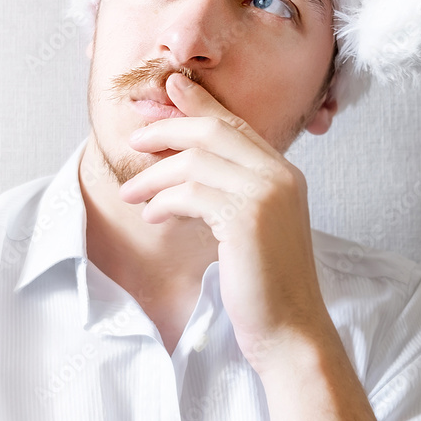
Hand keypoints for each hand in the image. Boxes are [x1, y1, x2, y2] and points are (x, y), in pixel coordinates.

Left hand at [118, 72, 334, 371]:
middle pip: (214, 131)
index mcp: (284, 174)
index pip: (236, 125)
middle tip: (134, 138)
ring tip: (131, 194)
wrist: (290, 330)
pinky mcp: (247, 217)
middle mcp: (280, 176)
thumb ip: (232, 194)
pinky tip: (153, 217)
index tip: (168, 89)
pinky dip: (164, 202)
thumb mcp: (251, 229)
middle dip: (168, 128)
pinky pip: (191, 193)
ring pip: (196, 161)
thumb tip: (188, 172)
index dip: (199, 105)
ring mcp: (266, 193)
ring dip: (155, 176)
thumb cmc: (265, 286)